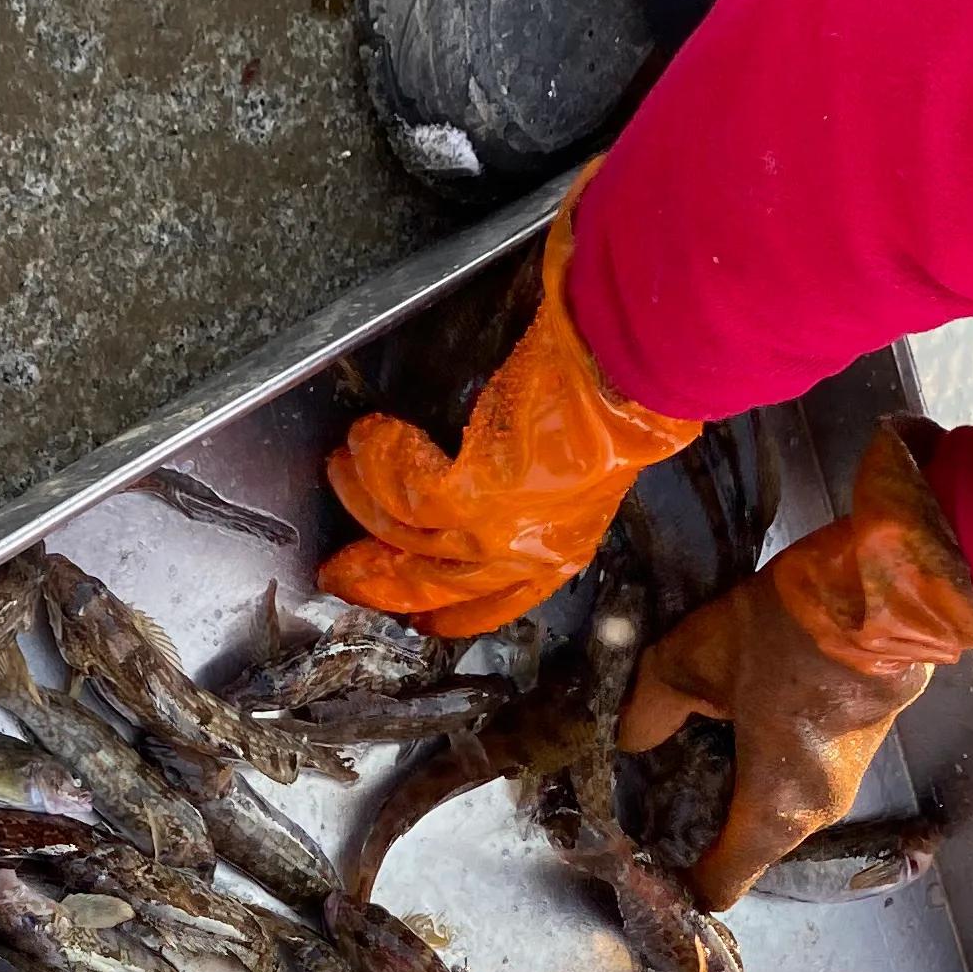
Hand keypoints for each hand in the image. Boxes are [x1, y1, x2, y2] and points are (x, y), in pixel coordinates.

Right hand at [318, 190, 702, 635]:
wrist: (636, 359)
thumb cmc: (616, 389)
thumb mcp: (575, 464)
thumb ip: (527, 487)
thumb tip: (475, 479)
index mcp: (558, 551)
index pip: (489, 608)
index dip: (437, 612)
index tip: (404, 611)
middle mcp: (527, 555)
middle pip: (428, 589)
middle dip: (372, 582)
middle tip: (335, 569)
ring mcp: (501, 532)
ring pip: (404, 536)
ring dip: (363, 497)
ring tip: (344, 461)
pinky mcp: (480, 496)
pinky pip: (406, 491)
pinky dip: (381, 460)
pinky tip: (372, 433)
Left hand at [620, 419, 972, 904]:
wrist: (886, 593)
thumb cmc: (788, 636)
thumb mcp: (693, 661)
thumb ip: (650, 709)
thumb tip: (632, 736)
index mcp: (770, 813)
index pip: (717, 887)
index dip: (674, 879)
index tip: (641, 852)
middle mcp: (811, 814)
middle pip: (740, 846)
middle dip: (697, 826)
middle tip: (649, 789)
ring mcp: (840, 783)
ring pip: (767, 808)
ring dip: (729, 788)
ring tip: (683, 748)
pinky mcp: (854, 748)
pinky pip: (791, 776)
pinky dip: (759, 763)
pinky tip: (730, 723)